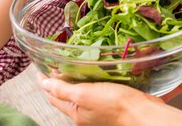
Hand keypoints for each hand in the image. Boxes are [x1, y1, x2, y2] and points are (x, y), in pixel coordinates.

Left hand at [39, 73, 156, 125]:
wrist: (141, 113)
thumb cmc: (114, 104)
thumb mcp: (85, 94)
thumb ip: (63, 90)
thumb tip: (44, 84)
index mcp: (75, 113)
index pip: (53, 97)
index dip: (45, 83)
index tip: (40, 70)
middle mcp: (84, 115)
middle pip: (65, 98)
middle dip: (58, 83)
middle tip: (54, 66)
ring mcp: (97, 111)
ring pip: (80, 96)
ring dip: (74, 82)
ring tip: (72, 68)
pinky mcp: (110, 105)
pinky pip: (94, 93)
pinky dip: (90, 84)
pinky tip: (95, 76)